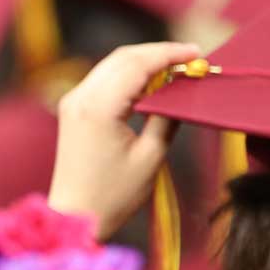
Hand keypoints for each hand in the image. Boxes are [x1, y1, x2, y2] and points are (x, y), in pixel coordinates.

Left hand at [48, 42, 200, 238]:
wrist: (75, 216)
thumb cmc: (113, 195)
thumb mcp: (150, 157)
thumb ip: (166, 117)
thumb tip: (181, 89)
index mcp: (98, 108)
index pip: (137, 64)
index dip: (169, 54)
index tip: (197, 53)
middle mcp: (80, 98)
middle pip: (122, 58)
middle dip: (158, 54)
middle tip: (191, 58)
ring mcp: (72, 102)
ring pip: (111, 65)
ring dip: (143, 62)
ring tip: (176, 68)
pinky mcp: (71, 110)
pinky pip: (102, 80)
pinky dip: (128, 76)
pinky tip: (151, 84)